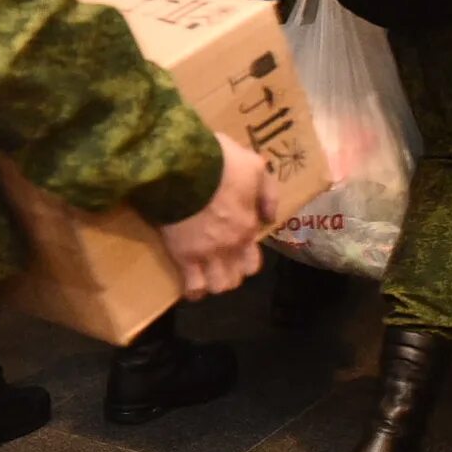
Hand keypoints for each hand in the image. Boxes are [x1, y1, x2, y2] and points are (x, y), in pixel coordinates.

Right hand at [159, 131, 271, 299]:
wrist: (182, 165)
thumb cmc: (219, 162)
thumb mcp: (254, 166)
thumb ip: (267, 193)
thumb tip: (269, 217)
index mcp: (247, 228)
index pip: (253, 262)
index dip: (245, 260)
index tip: (236, 251)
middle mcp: (230, 246)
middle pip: (235, 278)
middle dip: (229, 273)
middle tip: (219, 262)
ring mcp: (206, 253)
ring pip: (217, 286)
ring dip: (212, 282)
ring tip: (204, 272)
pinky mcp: (182, 255)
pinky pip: (191, 286)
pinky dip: (192, 289)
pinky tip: (190, 283)